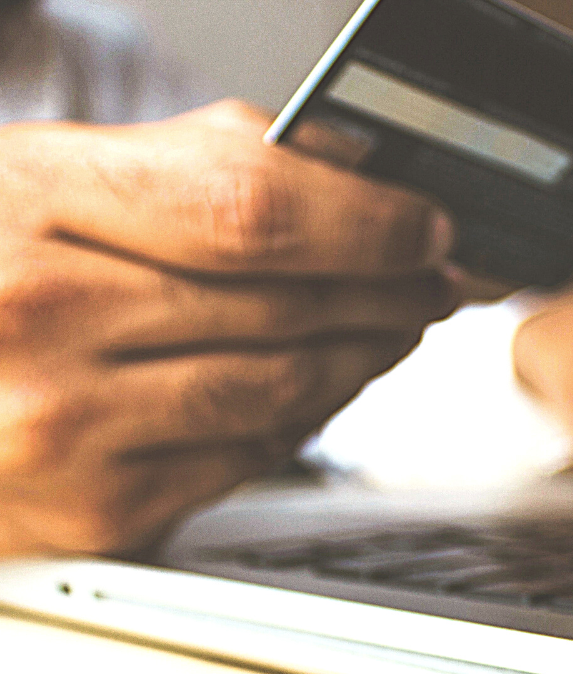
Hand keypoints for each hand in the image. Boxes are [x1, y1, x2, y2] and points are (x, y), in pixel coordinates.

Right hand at [0, 101, 456, 555]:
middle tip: (432, 278)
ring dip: (365, 355)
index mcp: (30, 204)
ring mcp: (65, 428)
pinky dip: (305, 418)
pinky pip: (249, 458)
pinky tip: (321, 384)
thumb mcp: (50, 177)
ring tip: (393, 323)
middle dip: (391, 290)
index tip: (426, 225)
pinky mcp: (97, 510)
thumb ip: (203, 163)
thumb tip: (354, 171)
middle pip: (285, 306)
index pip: (251, 207)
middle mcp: (38, 318)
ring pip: (284, 390)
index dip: (368, 220)